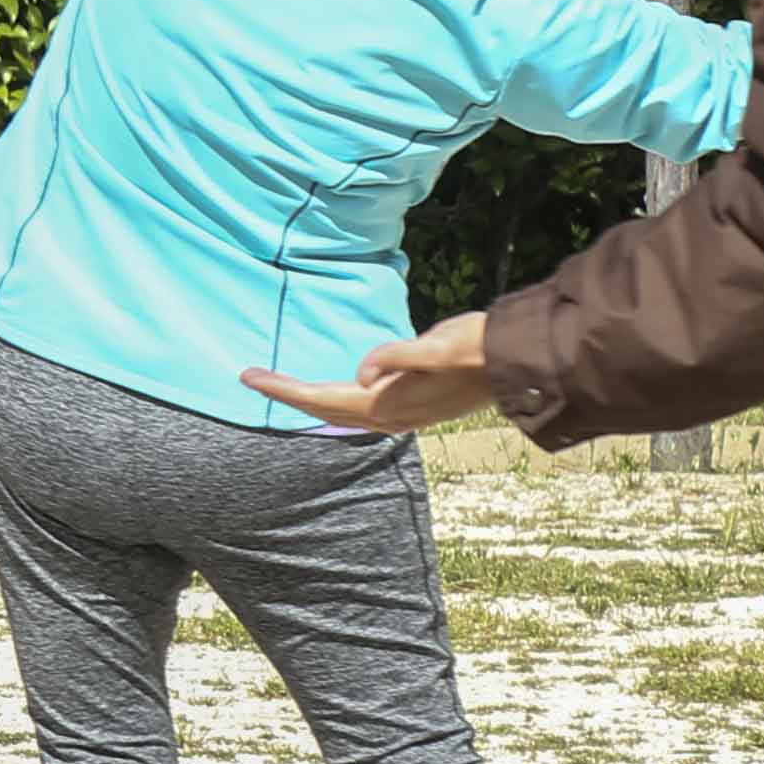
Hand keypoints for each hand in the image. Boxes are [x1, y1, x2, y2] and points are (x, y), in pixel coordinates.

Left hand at [239, 308, 494, 433]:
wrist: (516, 365)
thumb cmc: (474, 348)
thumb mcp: (436, 347)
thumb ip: (397, 358)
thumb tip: (360, 374)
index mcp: (387, 403)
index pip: (320, 398)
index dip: (282, 389)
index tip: (248, 377)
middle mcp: (391, 417)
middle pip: (325, 410)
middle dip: (287, 396)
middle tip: (252, 378)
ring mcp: (403, 416)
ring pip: (342, 416)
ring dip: (309, 403)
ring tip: (282, 387)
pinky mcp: (413, 408)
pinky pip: (359, 412)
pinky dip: (335, 404)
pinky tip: (334, 395)